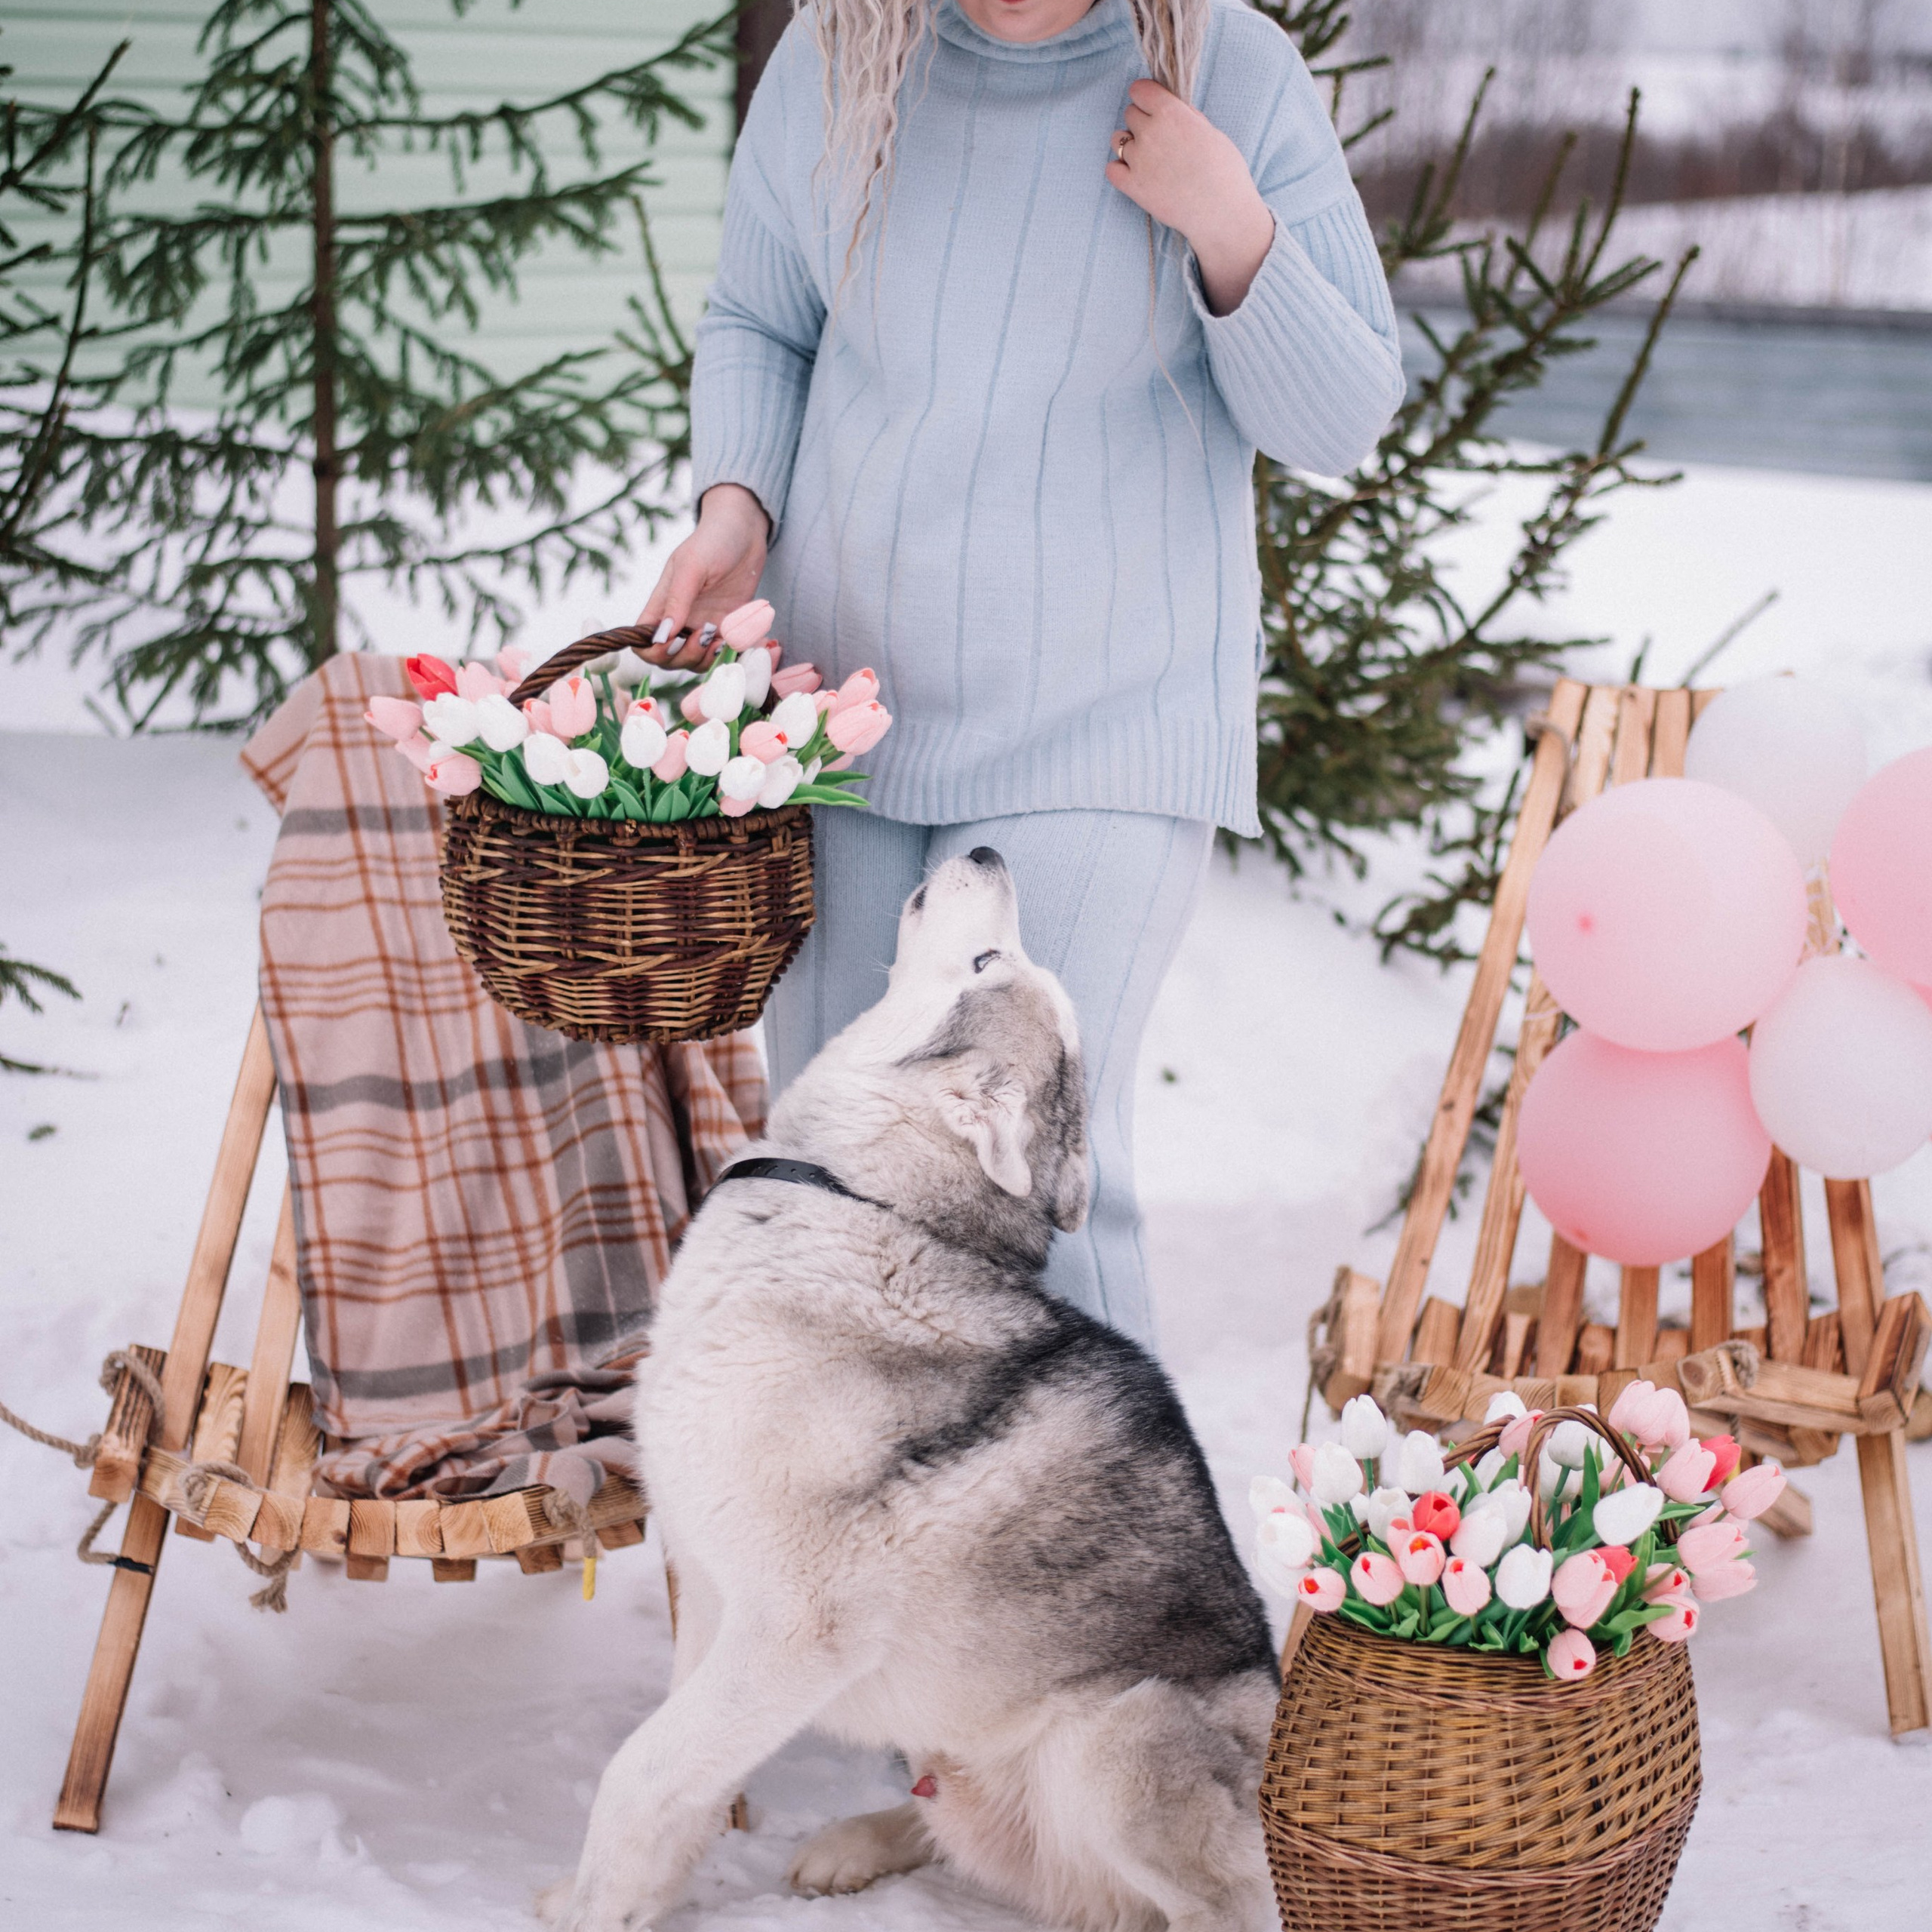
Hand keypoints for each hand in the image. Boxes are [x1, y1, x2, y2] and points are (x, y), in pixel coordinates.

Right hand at [634, 483, 769, 667]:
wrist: (746, 531)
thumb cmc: (713, 541)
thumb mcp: (692, 566)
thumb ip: (676, 601)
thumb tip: (661, 635)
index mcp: (662, 606)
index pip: (643, 644)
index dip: (653, 652)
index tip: (672, 642)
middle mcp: (680, 622)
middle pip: (669, 660)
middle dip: (684, 657)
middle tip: (705, 635)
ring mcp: (704, 627)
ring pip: (697, 662)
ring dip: (708, 658)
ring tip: (722, 637)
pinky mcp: (729, 628)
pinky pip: (725, 654)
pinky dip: (732, 654)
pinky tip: (741, 639)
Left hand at [1106, 80, 1275, 316]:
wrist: (1220, 211)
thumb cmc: (1224, 171)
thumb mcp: (1210, 131)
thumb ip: (1185, 117)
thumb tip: (1172, 110)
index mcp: (1170, 112)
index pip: (1139, 89)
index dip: (1145, 96)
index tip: (1151, 105)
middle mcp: (1150, 132)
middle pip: (1130, 113)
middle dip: (1141, 122)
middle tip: (1158, 138)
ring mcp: (1138, 159)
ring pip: (1118, 140)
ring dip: (1130, 145)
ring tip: (1148, 159)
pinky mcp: (1131, 186)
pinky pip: (1111, 169)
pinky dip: (1119, 170)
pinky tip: (1133, 174)